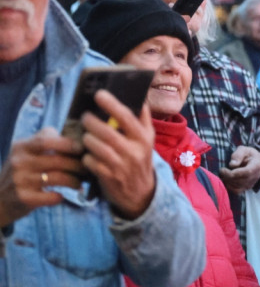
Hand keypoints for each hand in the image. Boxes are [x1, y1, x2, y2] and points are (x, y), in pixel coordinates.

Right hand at [0, 128, 85, 226]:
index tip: (82, 148)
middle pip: (57, 160)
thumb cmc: (21, 171)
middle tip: (87, 169)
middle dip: (77, 165)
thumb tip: (72, 134)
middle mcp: (19, 162)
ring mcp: (21, 180)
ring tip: (79, 183)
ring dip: (74, 181)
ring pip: (58, 178)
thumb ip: (44, 139)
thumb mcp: (25, 151)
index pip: (46, 140)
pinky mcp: (24, 198)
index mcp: (21, 147)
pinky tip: (62, 195)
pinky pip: (52, 197)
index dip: (68, 144)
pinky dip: (60, 196)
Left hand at [81, 90, 155, 219]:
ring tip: (86, 135)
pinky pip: (90, 161)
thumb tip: (139, 96)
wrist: (141, 193)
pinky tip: (88, 155)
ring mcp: (121, 165)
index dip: (111, 104)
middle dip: (91, 121)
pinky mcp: (109, 177)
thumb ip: (142, 119)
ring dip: (87, 138)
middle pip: (106, 131)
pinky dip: (86, 156)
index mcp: (144, 138)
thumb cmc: (140, 159)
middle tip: (85, 116)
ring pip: (95, 145)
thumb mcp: (147, 140)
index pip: (126, 117)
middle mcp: (134, 151)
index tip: (99, 94)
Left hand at [219, 145, 259, 192]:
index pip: (246, 173)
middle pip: (241, 181)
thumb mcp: (244, 150)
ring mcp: (251, 183)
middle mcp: (255, 176)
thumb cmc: (249, 154)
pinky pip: (237, 191)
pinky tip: (226, 180)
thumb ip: (238, 155)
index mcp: (256, 165)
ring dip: (228, 182)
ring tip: (223, 174)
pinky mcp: (246, 188)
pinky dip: (229, 187)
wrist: (257, 162)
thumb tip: (232, 165)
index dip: (233, 173)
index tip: (223, 169)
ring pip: (238, 187)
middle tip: (221, 170)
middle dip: (228, 177)